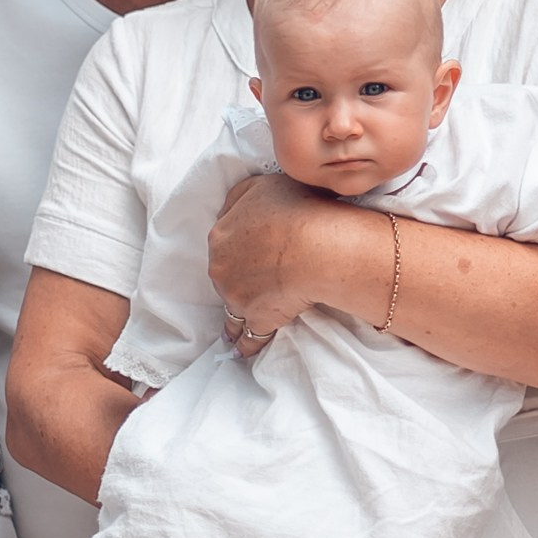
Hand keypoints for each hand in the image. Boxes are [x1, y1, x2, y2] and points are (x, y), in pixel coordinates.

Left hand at [205, 172, 357, 336]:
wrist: (316, 247)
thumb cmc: (295, 209)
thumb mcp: (261, 185)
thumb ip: (239, 196)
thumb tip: (231, 208)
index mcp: (220, 235)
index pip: (223, 243)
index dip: (236, 248)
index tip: (244, 254)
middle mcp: (221, 268)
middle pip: (224, 275)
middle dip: (234, 280)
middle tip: (250, 283)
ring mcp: (237, 297)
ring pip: (230, 309)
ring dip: (233, 318)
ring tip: (233, 330)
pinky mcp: (258, 320)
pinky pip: (248, 338)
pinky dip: (246, 345)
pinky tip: (242, 351)